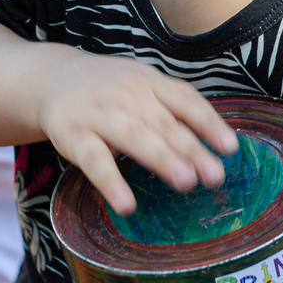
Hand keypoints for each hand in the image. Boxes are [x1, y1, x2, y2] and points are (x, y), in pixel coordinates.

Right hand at [38, 48, 238, 214]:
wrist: (53, 78)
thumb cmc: (110, 88)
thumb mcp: (142, 84)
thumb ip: (173, 108)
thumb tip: (213, 142)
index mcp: (150, 82)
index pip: (185, 100)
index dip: (208, 123)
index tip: (229, 147)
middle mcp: (128, 94)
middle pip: (164, 123)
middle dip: (191, 149)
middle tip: (214, 175)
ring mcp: (100, 114)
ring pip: (135, 137)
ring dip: (162, 159)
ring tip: (185, 182)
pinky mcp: (73, 135)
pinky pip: (94, 160)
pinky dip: (111, 182)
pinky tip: (127, 204)